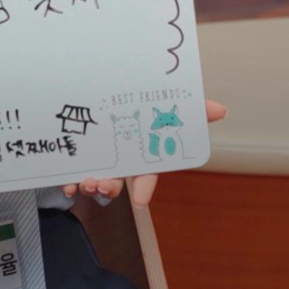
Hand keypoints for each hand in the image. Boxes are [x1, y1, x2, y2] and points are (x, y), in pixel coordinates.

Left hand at [64, 100, 226, 205]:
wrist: (105, 89)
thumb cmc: (143, 105)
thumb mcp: (166, 105)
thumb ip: (192, 109)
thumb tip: (221, 109)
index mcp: (143, 153)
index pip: (148, 173)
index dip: (144, 186)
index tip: (140, 199)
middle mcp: (122, 161)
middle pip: (118, 182)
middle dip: (110, 188)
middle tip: (102, 185)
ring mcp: (101, 162)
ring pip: (96, 181)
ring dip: (90, 186)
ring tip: (85, 182)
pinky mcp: (79, 159)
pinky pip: (73, 175)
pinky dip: (69, 181)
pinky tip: (67, 182)